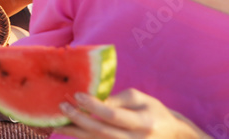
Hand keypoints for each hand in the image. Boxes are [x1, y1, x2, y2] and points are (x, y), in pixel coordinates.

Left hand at [59, 89, 208, 137]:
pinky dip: (84, 138)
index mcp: (143, 123)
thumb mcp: (138, 99)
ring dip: (76, 133)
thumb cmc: (153, 111)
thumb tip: (91, 100)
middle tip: (63, 106)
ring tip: (57, 123)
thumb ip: (116, 100)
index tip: (77, 94)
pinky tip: (68, 131)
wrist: (171, 135)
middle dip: (80, 120)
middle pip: (102, 132)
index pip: (114, 116)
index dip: (94, 106)